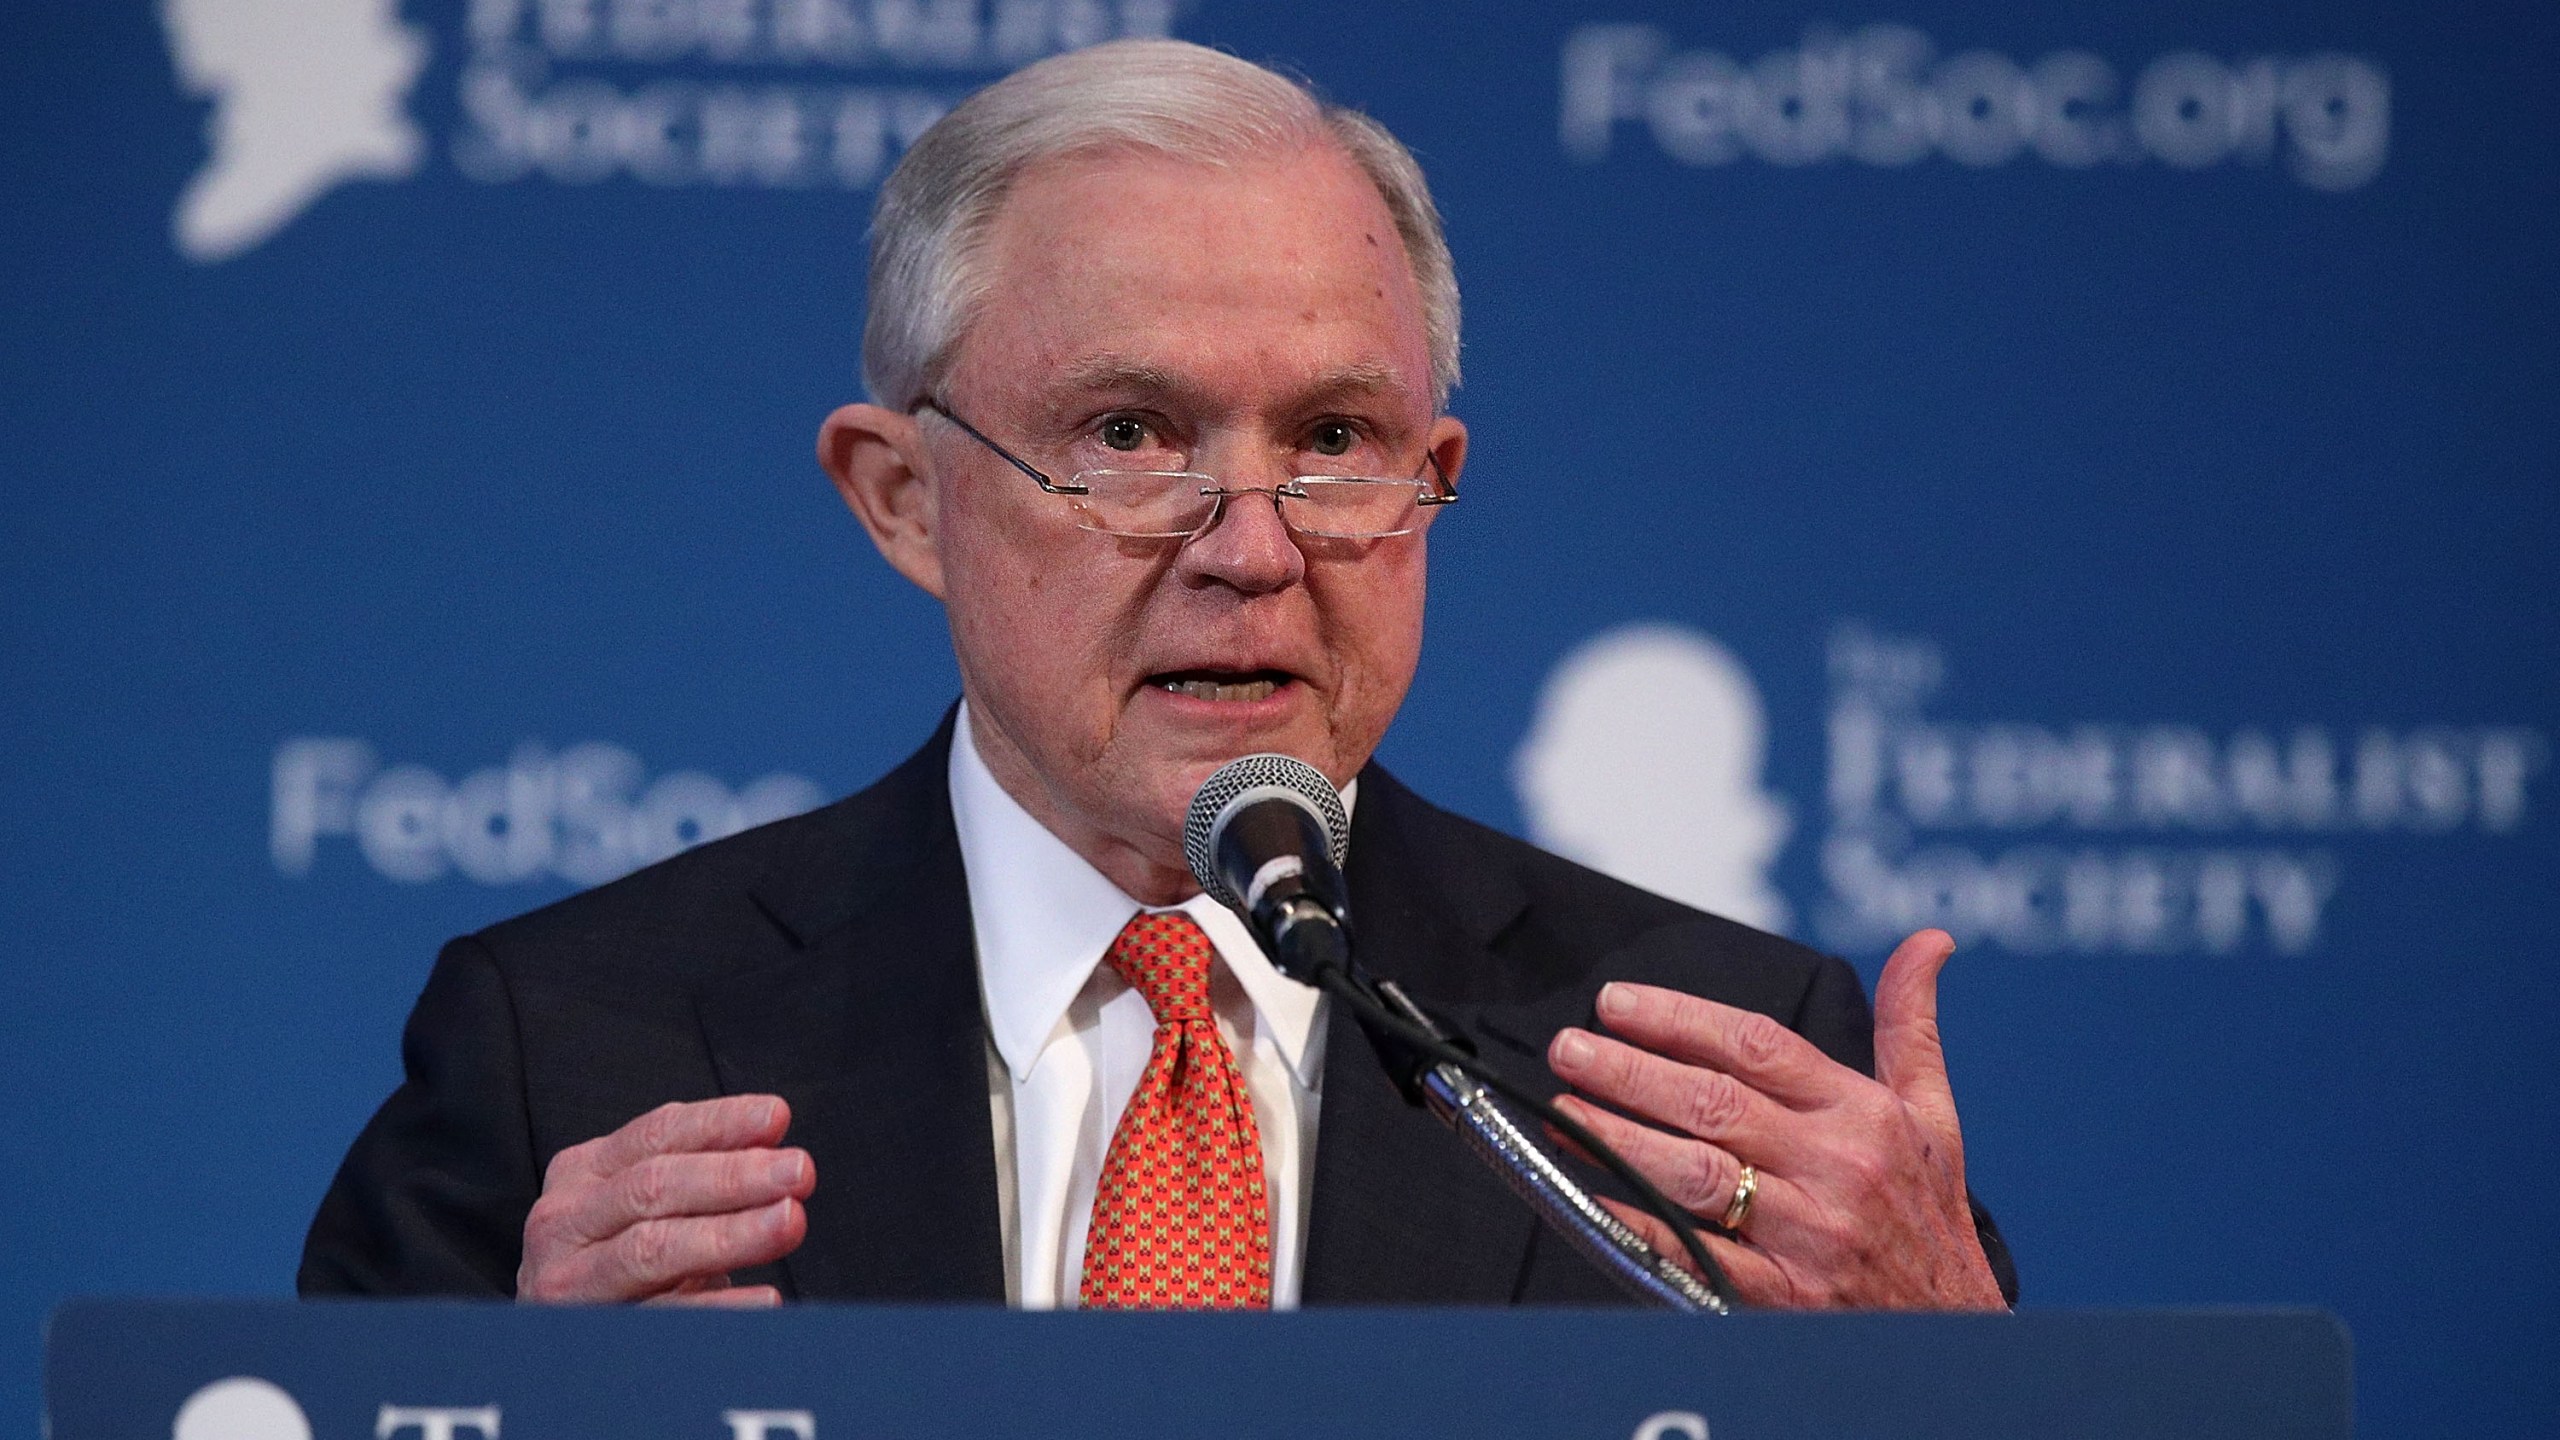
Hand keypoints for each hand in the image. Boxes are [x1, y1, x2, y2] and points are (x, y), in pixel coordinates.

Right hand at [516, 1094, 814, 1305]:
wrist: (563, 1342)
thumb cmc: (621, 1260)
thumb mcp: (645, 1204)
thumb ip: (697, 1167)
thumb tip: (772, 1142)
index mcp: (582, 1172)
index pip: (655, 1134)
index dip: (719, 1123)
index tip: (777, 1117)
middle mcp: (564, 1221)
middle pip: (655, 1187)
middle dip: (735, 1176)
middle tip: (799, 1171)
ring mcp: (569, 1282)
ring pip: (654, 1248)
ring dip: (731, 1233)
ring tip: (790, 1221)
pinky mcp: (591, 1334)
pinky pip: (663, 1317)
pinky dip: (719, 1307)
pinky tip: (765, 1298)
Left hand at [1547, 929, 2004, 1309]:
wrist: (1957, 1333)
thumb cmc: (1929, 1214)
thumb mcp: (1933, 1114)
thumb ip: (1911, 1025)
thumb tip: (1929, 941)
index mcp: (1862, 1112)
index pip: (1756, 1046)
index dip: (1678, 1018)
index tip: (1615, 1002)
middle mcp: (1835, 1167)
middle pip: (1714, 1103)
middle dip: (1630, 1071)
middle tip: (1568, 1048)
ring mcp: (1807, 1235)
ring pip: (1696, 1174)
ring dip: (1620, 1139)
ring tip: (1563, 1111)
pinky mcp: (1783, 1298)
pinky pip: (1696, 1252)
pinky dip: (1640, 1222)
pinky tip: (1592, 1196)